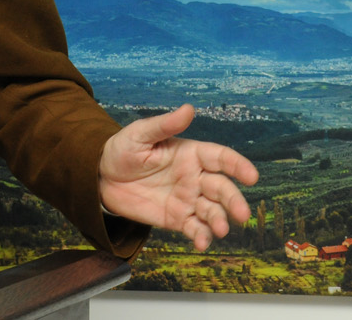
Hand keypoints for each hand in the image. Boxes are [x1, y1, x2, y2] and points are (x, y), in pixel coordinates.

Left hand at [98, 103, 258, 250]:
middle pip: (221, 188)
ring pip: (211, 211)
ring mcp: (187, 200)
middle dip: (234, 200)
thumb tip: (188, 109)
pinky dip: (201, 237)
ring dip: (219, 221)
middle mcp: (195, 177)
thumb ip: (165, 125)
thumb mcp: (140, 133)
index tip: (251, 176)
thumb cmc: (123, 150)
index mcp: (191, 154)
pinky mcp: (176, 219)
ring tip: (220, 230)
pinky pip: (194, 229)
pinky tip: (201, 243)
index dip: (238, 165)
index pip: (221, 158)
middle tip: (242, 214)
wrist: (100, 178)